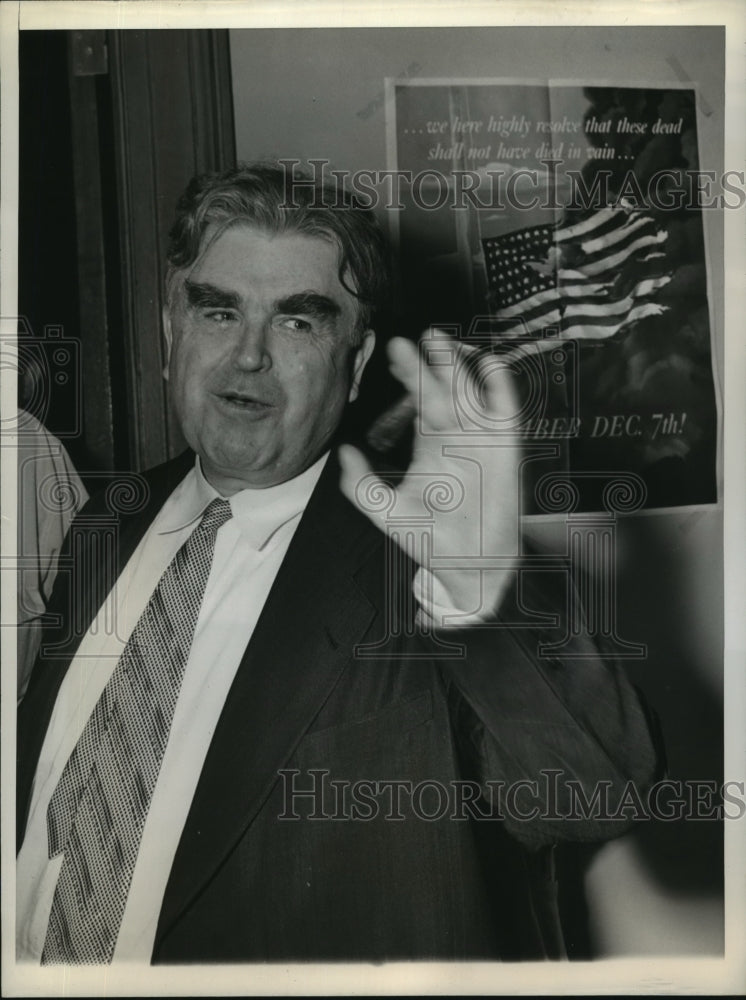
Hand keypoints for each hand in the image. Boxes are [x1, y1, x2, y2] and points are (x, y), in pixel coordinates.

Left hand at [339, 331, 522, 622]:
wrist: (472, 564)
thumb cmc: (432, 538)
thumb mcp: (387, 512)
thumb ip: (361, 485)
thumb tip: (344, 451)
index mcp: (430, 442)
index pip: (417, 397)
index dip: (407, 373)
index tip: (392, 353)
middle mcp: (456, 433)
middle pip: (441, 386)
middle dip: (426, 363)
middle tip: (407, 342)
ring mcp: (482, 437)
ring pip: (470, 388)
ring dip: (458, 364)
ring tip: (439, 342)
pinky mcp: (506, 445)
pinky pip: (505, 405)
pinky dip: (499, 383)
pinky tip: (484, 363)